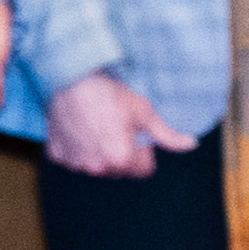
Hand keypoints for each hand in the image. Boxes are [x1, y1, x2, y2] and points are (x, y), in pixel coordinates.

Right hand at [43, 71, 168, 180]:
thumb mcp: (144, 112)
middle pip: (120, 170)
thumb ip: (167, 135)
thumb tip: (190, 145)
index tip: (137, 134)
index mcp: (121, 159)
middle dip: (122, 153)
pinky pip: (74, 159)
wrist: (71, 79)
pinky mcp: (58, 155)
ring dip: (100, 153)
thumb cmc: (109, 94)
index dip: (145, 151)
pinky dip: (78, 148)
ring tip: (98, 126)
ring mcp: (75, 163)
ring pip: (97, 165)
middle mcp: (97, 167)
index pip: (144, 170)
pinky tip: (80, 129)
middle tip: (117, 127)